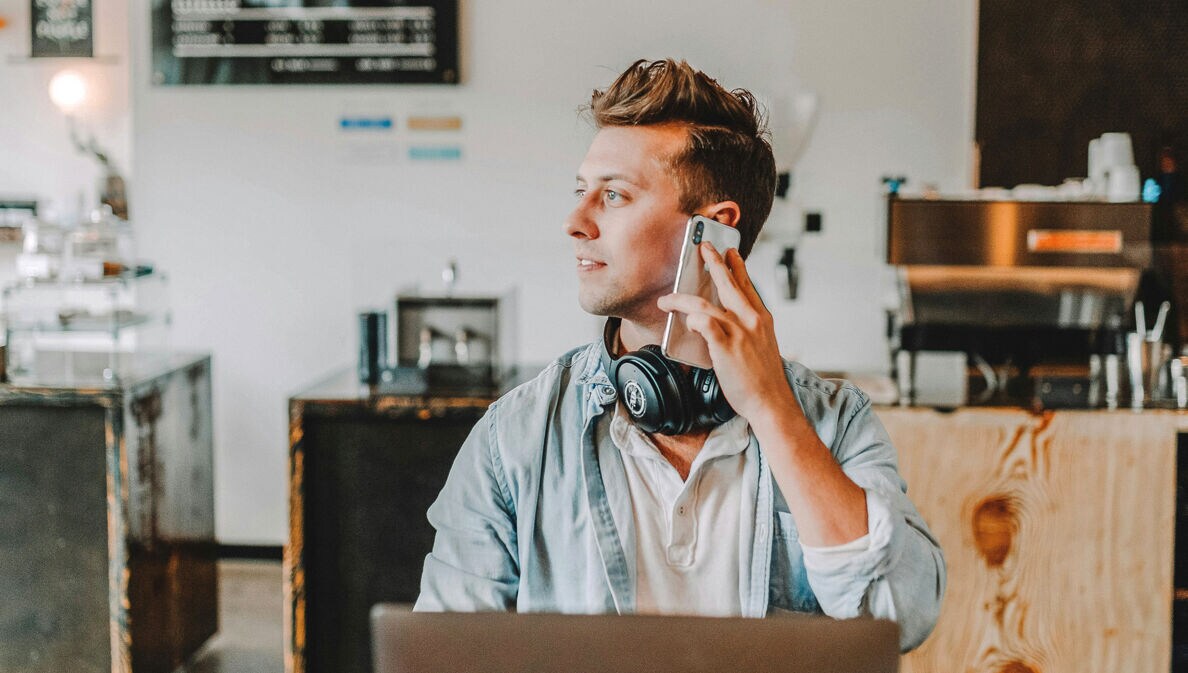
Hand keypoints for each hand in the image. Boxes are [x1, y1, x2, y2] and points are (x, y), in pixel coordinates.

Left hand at [655, 243, 796, 424]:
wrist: (770, 401)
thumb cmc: (763, 378)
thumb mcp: (762, 344)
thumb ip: (747, 329)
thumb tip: (724, 322)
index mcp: (761, 319)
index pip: (747, 286)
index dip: (737, 266)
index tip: (730, 252)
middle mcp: (750, 320)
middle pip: (728, 284)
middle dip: (714, 263)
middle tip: (704, 248)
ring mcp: (738, 333)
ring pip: (705, 304)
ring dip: (681, 299)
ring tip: (667, 299)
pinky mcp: (725, 347)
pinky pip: (704, 324)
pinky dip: (693, 319)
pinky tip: (686, 320)